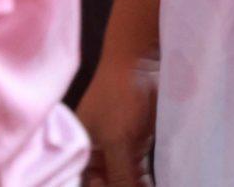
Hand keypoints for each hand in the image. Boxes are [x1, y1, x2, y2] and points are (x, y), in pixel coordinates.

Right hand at [76, 54, 156, 185]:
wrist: (139, 60)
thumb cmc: (118, 96)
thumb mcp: (117, 141)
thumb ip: (120, 177)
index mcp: (80, 153)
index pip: (87, 185)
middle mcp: (95, 155)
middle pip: (107, 184)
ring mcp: (116, 150)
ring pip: (124, 181)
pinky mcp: (136, 146)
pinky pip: (139, 174)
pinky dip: (144, 182)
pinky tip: (153, 185)